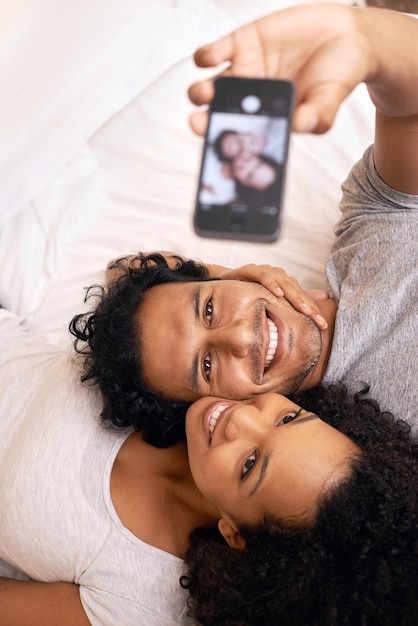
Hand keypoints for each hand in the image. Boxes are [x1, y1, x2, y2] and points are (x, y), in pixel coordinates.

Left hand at [189, 4, 417, 136]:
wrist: (345, 35)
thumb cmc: (337, 74)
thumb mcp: (331, 97)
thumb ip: (318, 114)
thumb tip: (302, 125)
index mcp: (267, 120)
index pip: (241, 139)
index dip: (226, 147)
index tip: (218, 153)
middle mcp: (250, 100)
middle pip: (218, 115)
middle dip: (204, 121)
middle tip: (199, 123)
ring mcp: (244, 71)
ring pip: (210, 86)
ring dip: (201, 91)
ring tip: (204, 92)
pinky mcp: (243, 43)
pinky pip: (215, 52)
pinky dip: (206, 55)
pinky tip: (207, 59)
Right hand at [218, 264, 327, 329]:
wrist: (225, 282)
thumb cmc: (249, 292)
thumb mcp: (271, 300)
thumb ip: (293, 301)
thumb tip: (322, 299)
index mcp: (285, 283)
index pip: (302, 297)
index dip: (313, 310)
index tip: (323, 325)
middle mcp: (278, 275)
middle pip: (297, 291)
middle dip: (309, 307)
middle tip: (318, 321)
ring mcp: (266, 271)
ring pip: (284, 283)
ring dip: (295, 297)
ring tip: (304, 310)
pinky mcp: (251, 270)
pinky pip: (263, 276)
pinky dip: (271, 284)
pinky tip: (278, 294)